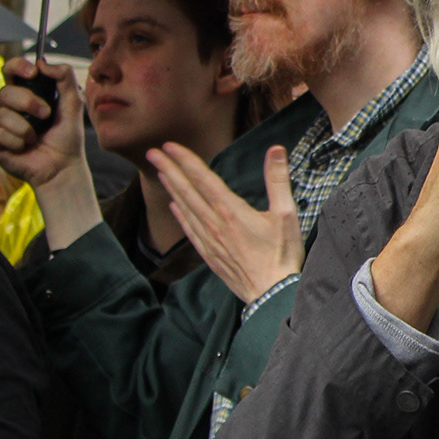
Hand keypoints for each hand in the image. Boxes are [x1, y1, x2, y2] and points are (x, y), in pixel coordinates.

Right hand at [0, 58, 83, 186]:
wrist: (63, 165)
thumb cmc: (66, 135)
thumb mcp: (73, 103)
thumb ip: (64, 79)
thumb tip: (43, 63)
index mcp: (26, 93)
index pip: (11, 70)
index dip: (17, 66)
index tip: (33, 71)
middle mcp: (9, 108)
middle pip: (5, 92)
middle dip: (28, 101)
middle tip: (46, 114)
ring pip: (2, 115)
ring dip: (26, 127)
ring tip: (36, 137)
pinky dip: (17, 142)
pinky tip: (25, 147)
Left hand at [149, 143, 303, 304]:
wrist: (271, 293)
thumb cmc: (282, 253)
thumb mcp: (286, 213)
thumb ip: (278, 180)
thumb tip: (276, 150)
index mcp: (231, 211)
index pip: (203, 178)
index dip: (185, 160)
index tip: (169, 146)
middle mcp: (214, 223)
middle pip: (187, 191)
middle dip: (169, 169)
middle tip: (152, 152)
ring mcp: (208, 240)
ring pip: (184, 209)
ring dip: (171, 188)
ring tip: (160, 172)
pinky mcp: (208, 254)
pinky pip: (188, 230)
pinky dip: (179, 215)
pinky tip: (174, 207)